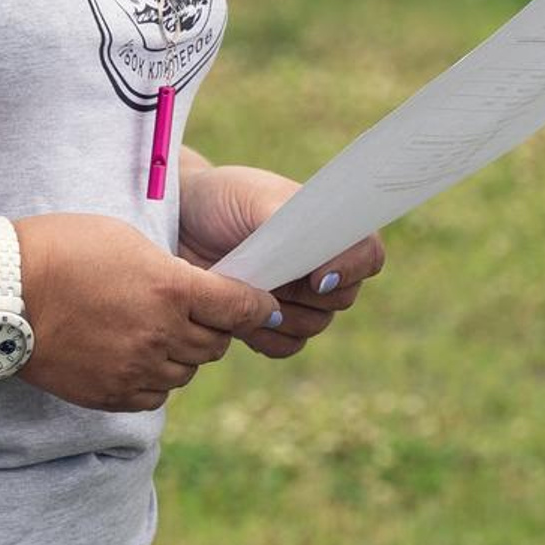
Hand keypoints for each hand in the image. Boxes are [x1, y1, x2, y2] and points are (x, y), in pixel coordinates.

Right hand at [12, 211, 279, 412]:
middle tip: (199, 312)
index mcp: (172, 289)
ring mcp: (135, 368)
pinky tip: (138, 356)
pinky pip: (156, 396)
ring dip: (185, 353)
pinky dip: (157, 379)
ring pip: (188, 371)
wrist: (2, 291)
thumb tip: (197, 292)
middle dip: (216, 327)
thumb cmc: (64, 250)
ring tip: (159, 331)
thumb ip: (173, 272)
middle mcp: (161, 334)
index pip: (242, 307)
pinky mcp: (109, 394)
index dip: (259, 306)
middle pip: (217, 342)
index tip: (264, 305)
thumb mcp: (130, 241)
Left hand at [176, 162, 384, 360]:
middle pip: (344, 297)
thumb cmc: (221, 199)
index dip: (353, 269)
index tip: (318, 278)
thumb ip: (291, 223)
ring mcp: (295, 295)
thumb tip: (320, 266)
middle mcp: (319, 263)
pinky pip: (286, 345)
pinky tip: (241, 320)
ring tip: (249, 297)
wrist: (176, 223)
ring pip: (314, 325)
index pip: (368, 253)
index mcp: (329, 228)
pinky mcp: (267, 320)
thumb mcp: (256, 198)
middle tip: (268, 285)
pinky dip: (266, 338)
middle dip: (310, 297)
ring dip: (284, 318)